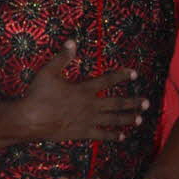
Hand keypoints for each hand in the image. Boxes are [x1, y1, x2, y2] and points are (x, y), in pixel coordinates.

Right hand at [11, 40, 146, 142]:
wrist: (31, 119)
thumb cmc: (38, 95)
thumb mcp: (48, 72)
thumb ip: (62, 58)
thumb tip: (72, 41)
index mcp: (84, 89)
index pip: (107, 81)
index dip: (121, 76)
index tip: (134, 73)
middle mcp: (90, 105)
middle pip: (116, 103)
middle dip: (132, 102)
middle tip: (147, 103)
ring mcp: (88, 120)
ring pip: (112, 120)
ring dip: (127, 119)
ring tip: (139, 119)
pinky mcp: (82, 132)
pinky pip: (101, 134)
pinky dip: (112, 135)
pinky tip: (121, 136)